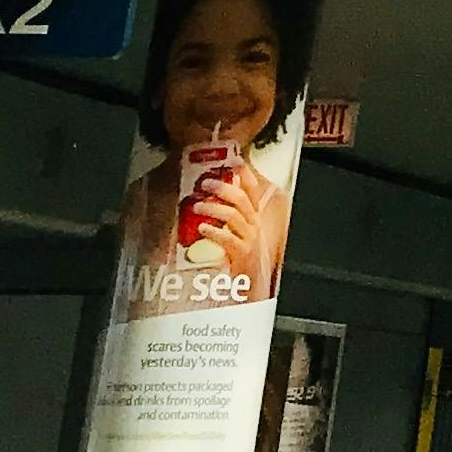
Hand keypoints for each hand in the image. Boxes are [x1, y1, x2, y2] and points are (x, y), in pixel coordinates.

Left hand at [190, 159, 285, 283]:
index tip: (234, 161)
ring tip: (197, 206)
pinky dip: (214, 231)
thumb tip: (208, 205)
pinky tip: (202, 229)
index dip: (245, 174)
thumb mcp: (239, 238)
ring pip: (234, 215)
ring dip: (214, 208)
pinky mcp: (242, 254)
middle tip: (205, 183)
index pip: (253, 191)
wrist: (251, 290)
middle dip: (223, 187)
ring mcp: (250, 240)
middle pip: (242, 199)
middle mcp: (254, 226)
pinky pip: (228, 238)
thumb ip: (228, 223)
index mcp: (253, 219)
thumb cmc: (241, 263)